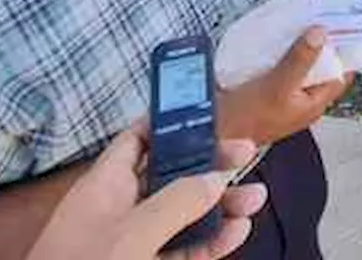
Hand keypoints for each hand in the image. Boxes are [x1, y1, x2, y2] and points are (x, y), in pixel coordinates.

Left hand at [26, 124, 267, 259]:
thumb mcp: (130, 236)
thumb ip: (176, 203)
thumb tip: (215, 178)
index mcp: (105, 186)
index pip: (138, 139)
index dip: (172, 123)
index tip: (210, 115)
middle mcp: (119, 209)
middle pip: (171, 176)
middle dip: (210, 167)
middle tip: (247, 157)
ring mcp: (132, 243)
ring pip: (183, 215)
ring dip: (220, 207)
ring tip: (256, 199)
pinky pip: (183, 249)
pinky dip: (210, 242)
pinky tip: (236, 233)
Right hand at [221, 27, 351, 146]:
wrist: (213, 130)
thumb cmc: (247, 116)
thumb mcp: (278, 85)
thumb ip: (301, 60)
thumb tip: (321, 33)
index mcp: (314, 103)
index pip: (342, 74)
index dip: (346, 51)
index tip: (346, 25)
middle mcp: (303, 99)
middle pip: (322, 66)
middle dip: (322, 43)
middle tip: (322, 15)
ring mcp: (285, 93)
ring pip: (301, 64)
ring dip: (300, 44)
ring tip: (301, 19)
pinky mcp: (268, 87)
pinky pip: (282, 65)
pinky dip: (282, 50)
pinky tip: (277, 35)